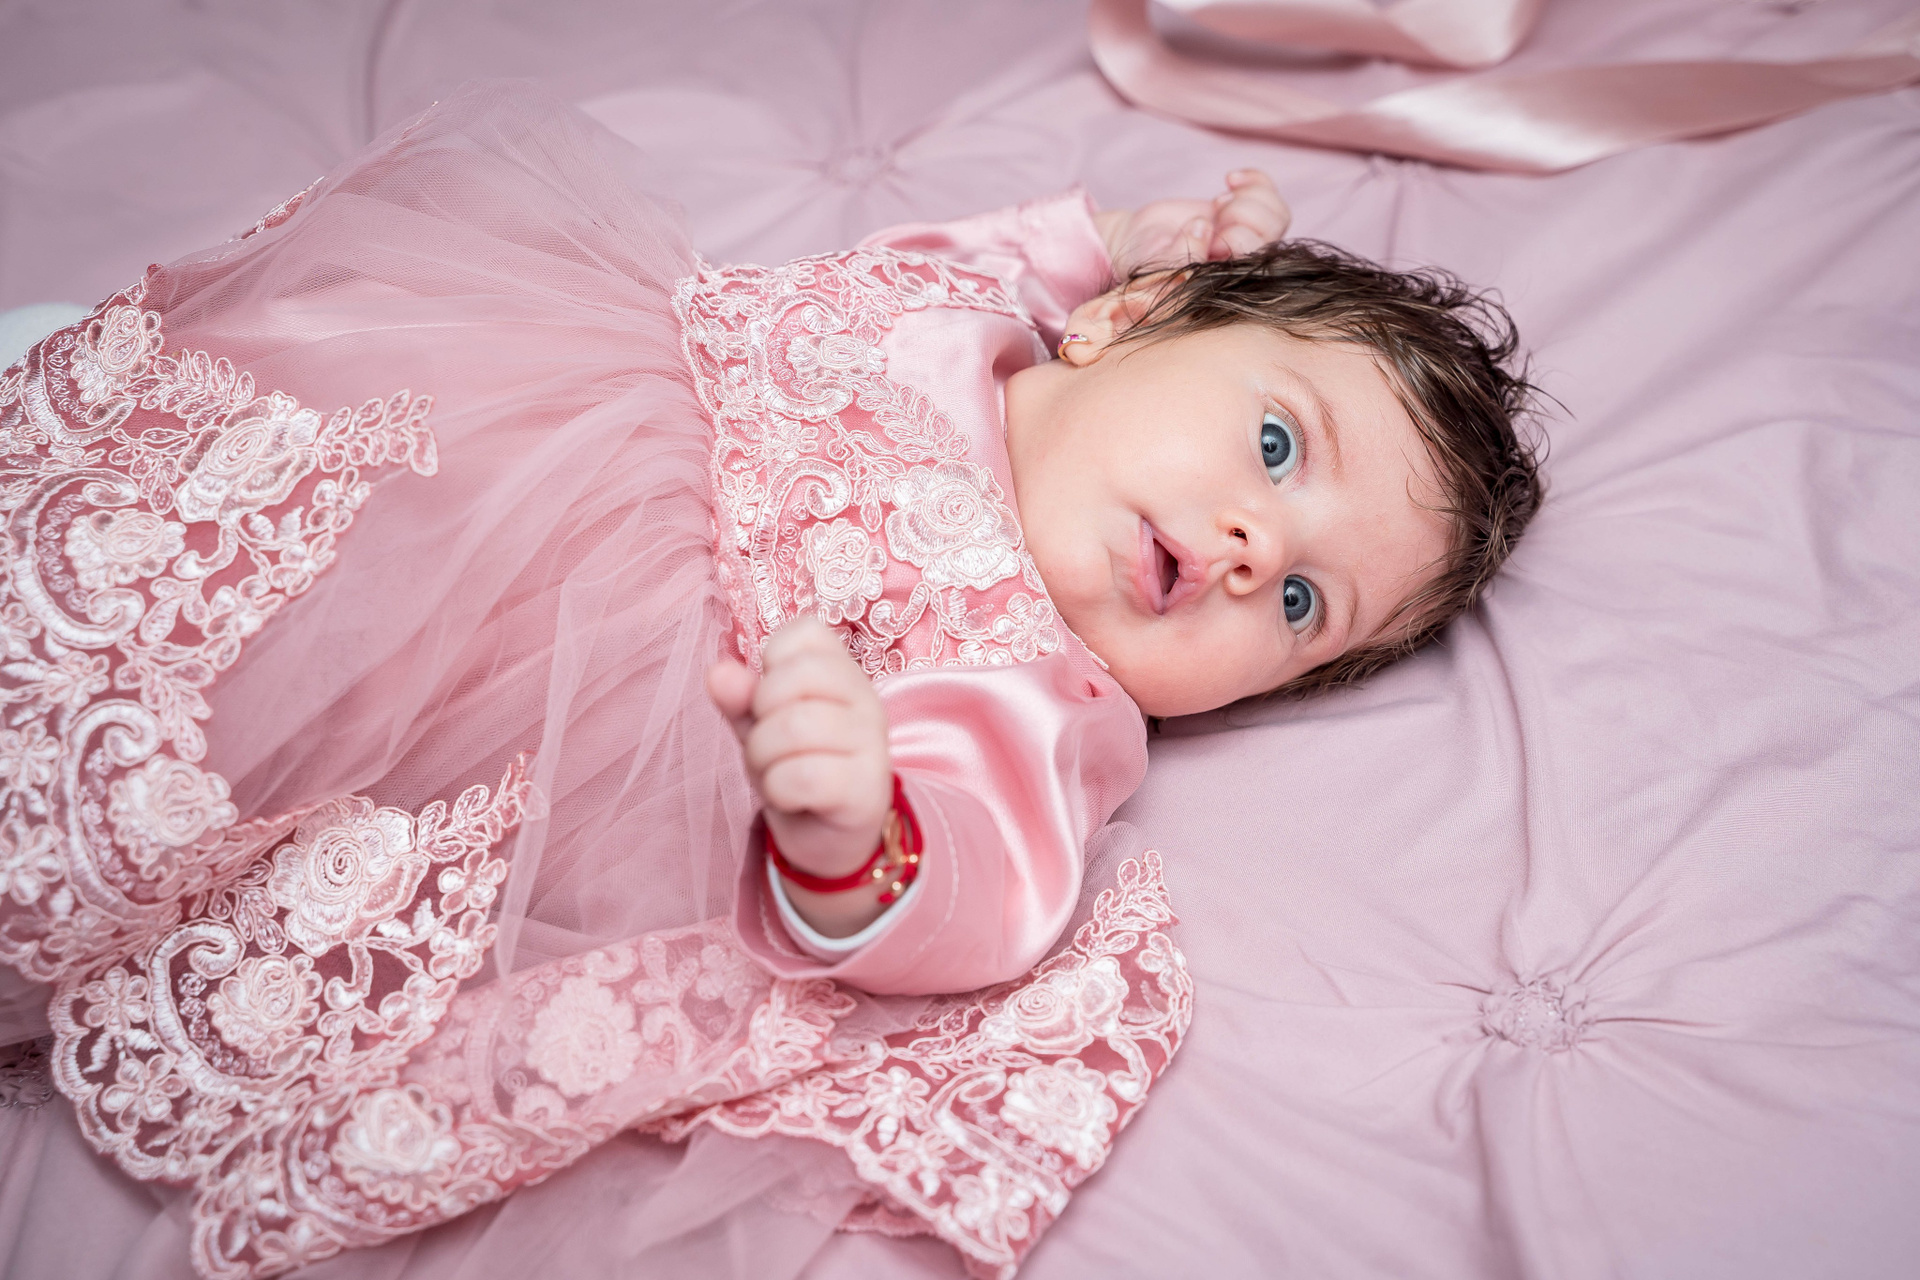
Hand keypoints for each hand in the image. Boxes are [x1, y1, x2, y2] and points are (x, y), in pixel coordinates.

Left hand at [707, 617, 894, 935]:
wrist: (829, 842)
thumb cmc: (796, 770)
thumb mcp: (760, 727)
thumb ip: (740, 698)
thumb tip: (719, 674)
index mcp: (843, 672)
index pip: (803, 633)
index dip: (769, 666)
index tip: (774, 702)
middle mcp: (866, 700)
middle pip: (793, 679)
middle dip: (760, 717)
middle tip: (770, 745)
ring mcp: (872, 744)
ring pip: (794, 728)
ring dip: (764, 758)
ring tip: (776, 772)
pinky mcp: (866, 790)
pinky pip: (802, 776)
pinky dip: (778, 790)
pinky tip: (790, 797)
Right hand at [1094, 169, 1291, 276]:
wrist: (1136, 242)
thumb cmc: (1142, 260)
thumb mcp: (1154, 263)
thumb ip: (1177, 257)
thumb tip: (1204, 227)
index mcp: (1226, 285)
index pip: (1255, 260)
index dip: (1236, 240)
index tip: (1206, 234)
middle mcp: (1242, 265)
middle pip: (1271, 233)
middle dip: (1239, 216)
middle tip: (1209, 219)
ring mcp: (1248, 240)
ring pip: (1277, 214)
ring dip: (1246, 199)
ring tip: (1217, 205)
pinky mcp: (1245, 216)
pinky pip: (1271, 194)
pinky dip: (1254, 179)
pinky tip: (1230, 180)